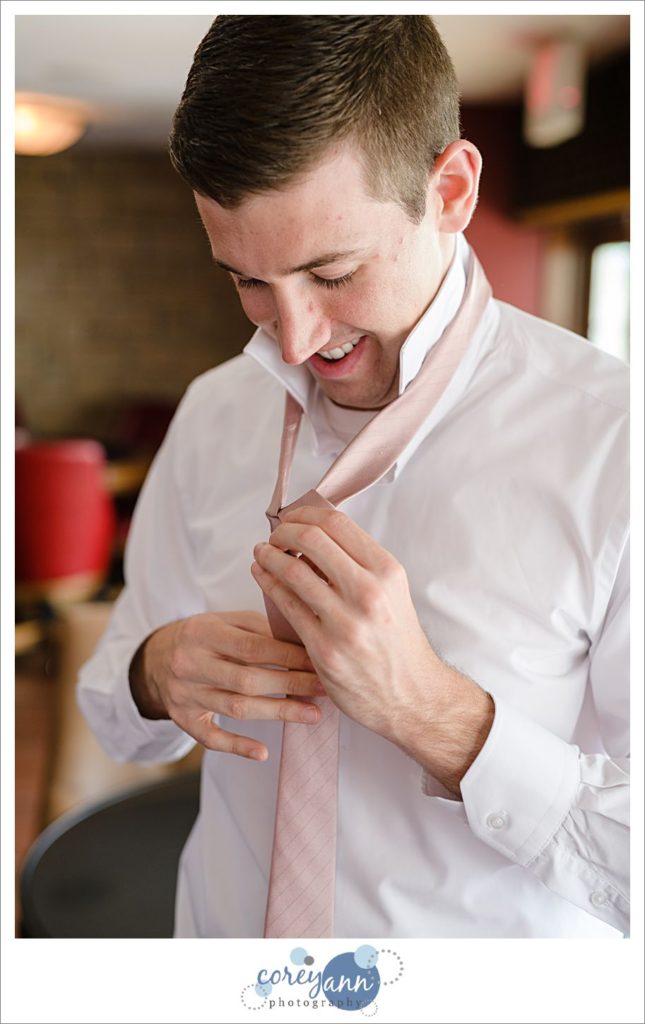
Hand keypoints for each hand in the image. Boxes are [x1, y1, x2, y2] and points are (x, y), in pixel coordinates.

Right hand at [129, 610, 323, 760]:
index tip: (318, 662)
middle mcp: (190, 664)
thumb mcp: (226, 620)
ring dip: (278, 713)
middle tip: (324, 688)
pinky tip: (263, 752)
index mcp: (203, 632)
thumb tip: (305, 642)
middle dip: (291, 685)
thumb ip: (260, 628)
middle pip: (247, 680)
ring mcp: (184, 694)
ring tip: (311, 714)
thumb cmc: (205, 636)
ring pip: (236, 709)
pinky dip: (237, 746)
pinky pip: (210, 738)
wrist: (158, 657)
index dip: (288, 656)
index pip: (253, 646)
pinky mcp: (182, 719)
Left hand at [251, 507, 492, 793]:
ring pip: (292, 571)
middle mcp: (368, 592)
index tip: (292, 518)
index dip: (305, 514)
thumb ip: (359, 564)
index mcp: (387, 571)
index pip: (337, 523)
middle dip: (284, 531)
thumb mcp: (392, 592)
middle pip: (311, 539)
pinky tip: (261, 575)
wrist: (412, 694)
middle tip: (275, 535)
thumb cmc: (398, 641)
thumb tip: (314, 535)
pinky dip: (267, 582)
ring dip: (269, 555)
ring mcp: (345, 621)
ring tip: (261, 552)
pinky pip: (286, 605)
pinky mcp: (324, 648)